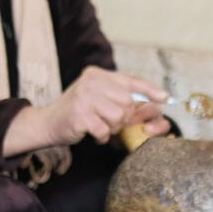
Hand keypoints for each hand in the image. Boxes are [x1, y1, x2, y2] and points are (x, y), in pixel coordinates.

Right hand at [4, 66, 167, 154]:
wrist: (47, 124)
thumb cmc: (78, 114)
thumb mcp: (100, 101)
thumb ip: (123, 102)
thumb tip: (155, 107)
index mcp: (98, 74)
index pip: (130, 80)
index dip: (149, 90)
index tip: (164, 97)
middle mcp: (91, 81)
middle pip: (127, 102)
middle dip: (125, 118)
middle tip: (112, 123)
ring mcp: (84, 96)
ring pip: (118, 116)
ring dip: (112, 128)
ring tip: (100, 127)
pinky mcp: (79, 113)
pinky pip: (104, 130)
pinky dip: (101, 137)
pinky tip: (92, 134)